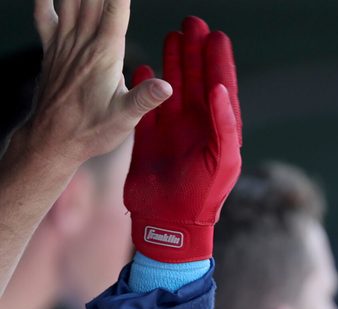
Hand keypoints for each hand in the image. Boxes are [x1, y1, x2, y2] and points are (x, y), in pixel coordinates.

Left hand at [18, 0, 170, 166]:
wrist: (52, 140)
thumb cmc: (91, 131)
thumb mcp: (124, 119)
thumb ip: (144, 99)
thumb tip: (168, 86)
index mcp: (104, 54)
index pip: (115, 10)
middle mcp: (82, 43)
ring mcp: (63, 45)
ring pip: (69, 1)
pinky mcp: (51, 51)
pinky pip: (44, 17)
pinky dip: (45, 0)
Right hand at [124, 16, 241, 262]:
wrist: (170, 223)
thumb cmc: (205, 196)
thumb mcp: (224, 160)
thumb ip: (224, 124)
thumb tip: (220, 89)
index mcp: (219, 129)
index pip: (222, 86)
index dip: (219, 61)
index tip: (216, 36)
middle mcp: (197, 126)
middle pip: (197, 79)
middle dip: (195, 51)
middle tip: (192, 23)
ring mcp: (172, 130)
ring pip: (173, 87)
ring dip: (173, 62)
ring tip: (172, 34)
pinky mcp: (148, 138)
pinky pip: (146, 106)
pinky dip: (144, 87)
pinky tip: (142, 68)